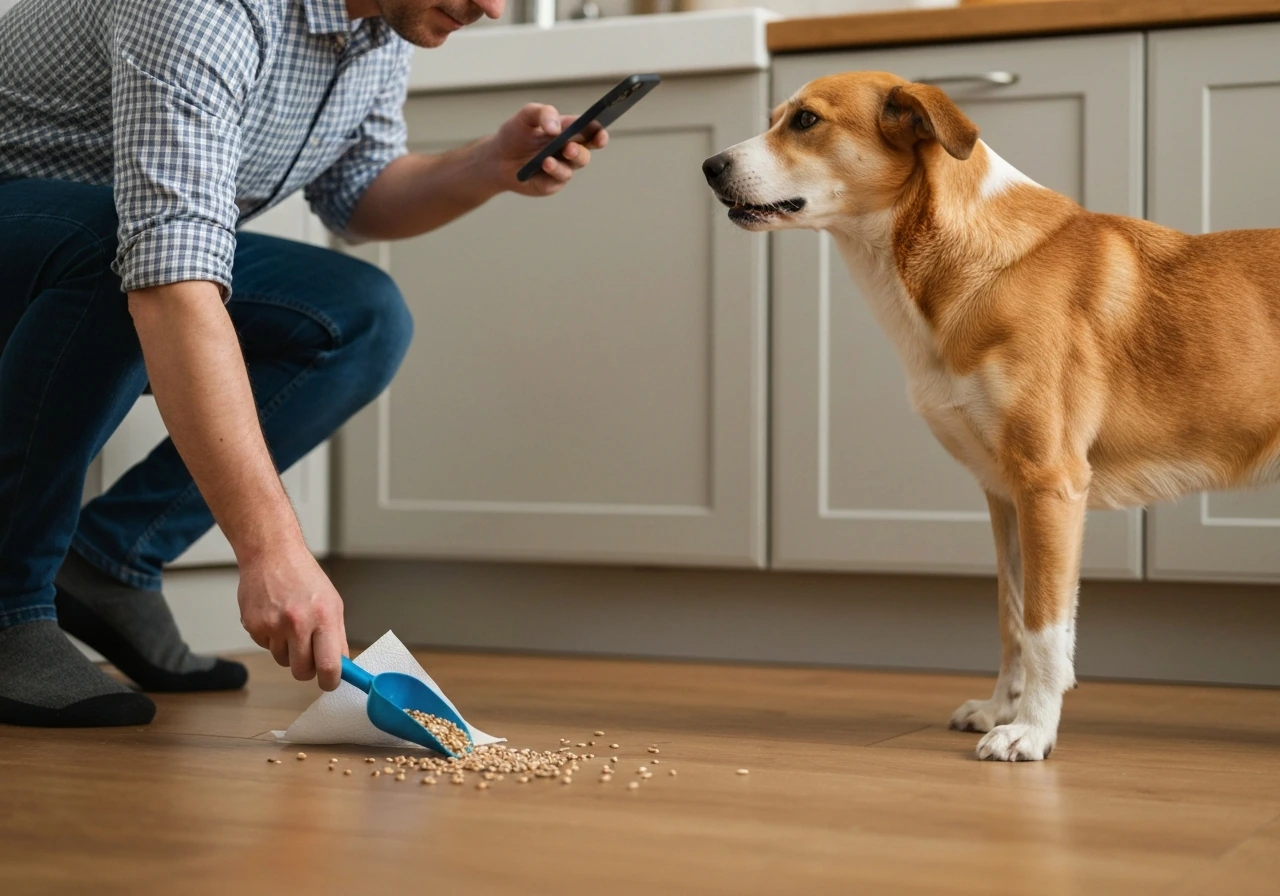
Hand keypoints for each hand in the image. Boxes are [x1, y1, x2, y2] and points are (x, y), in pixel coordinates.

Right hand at [238, 542, 348, 690]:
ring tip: (290, 624)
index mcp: (323, 617)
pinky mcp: (253, 626)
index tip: (330, 682)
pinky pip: (266, 648)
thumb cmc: (304, 577)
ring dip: (288, 651)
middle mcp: (298, 623)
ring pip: (283, 661)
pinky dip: (272, 639)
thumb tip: (341, 667)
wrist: (272, 555)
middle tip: (309, 653)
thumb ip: (336, 637)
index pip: (329, 665)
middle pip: (302, 671)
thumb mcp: (332, 604)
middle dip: (307, 669)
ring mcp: (273, 625)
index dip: (330, 681)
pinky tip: (275, 617)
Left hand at [485, 103, 609, 196]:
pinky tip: (544, 165)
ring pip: (574, 166)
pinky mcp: (552, 183)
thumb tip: (556, 128)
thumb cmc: (515, 134)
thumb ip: (543, 113)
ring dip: (564, 162)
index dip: (599, 132)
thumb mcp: (526, 115)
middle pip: (586, 151)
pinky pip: (558, 179)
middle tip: (569, 148)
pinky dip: (553, 171)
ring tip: (549, 159)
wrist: (498, 158)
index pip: (590, 131)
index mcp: (569, 130)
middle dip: (582, 150)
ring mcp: (562, 167)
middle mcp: (569, 149)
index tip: (600, 133)